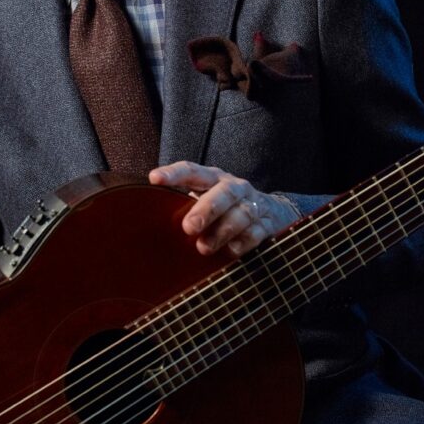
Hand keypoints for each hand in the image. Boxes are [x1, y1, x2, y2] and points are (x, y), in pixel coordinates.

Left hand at [149, 162, 298, 256]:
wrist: (273, 212)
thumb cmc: (225, 208)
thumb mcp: (205, 199)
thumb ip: (183, 207)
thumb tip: (150, 223)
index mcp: (214, 178)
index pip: (192, 171)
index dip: (174, 174)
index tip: (154, 179)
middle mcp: (235, 188)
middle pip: (223, 192)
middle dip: (206, 209)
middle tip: (189, 227)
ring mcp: (253, 204)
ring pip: (241, 213)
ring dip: (223, 230)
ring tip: (204, 247)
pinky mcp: (267, 223)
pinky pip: (257, 231)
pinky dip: (244, 242)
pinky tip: (231, 251)